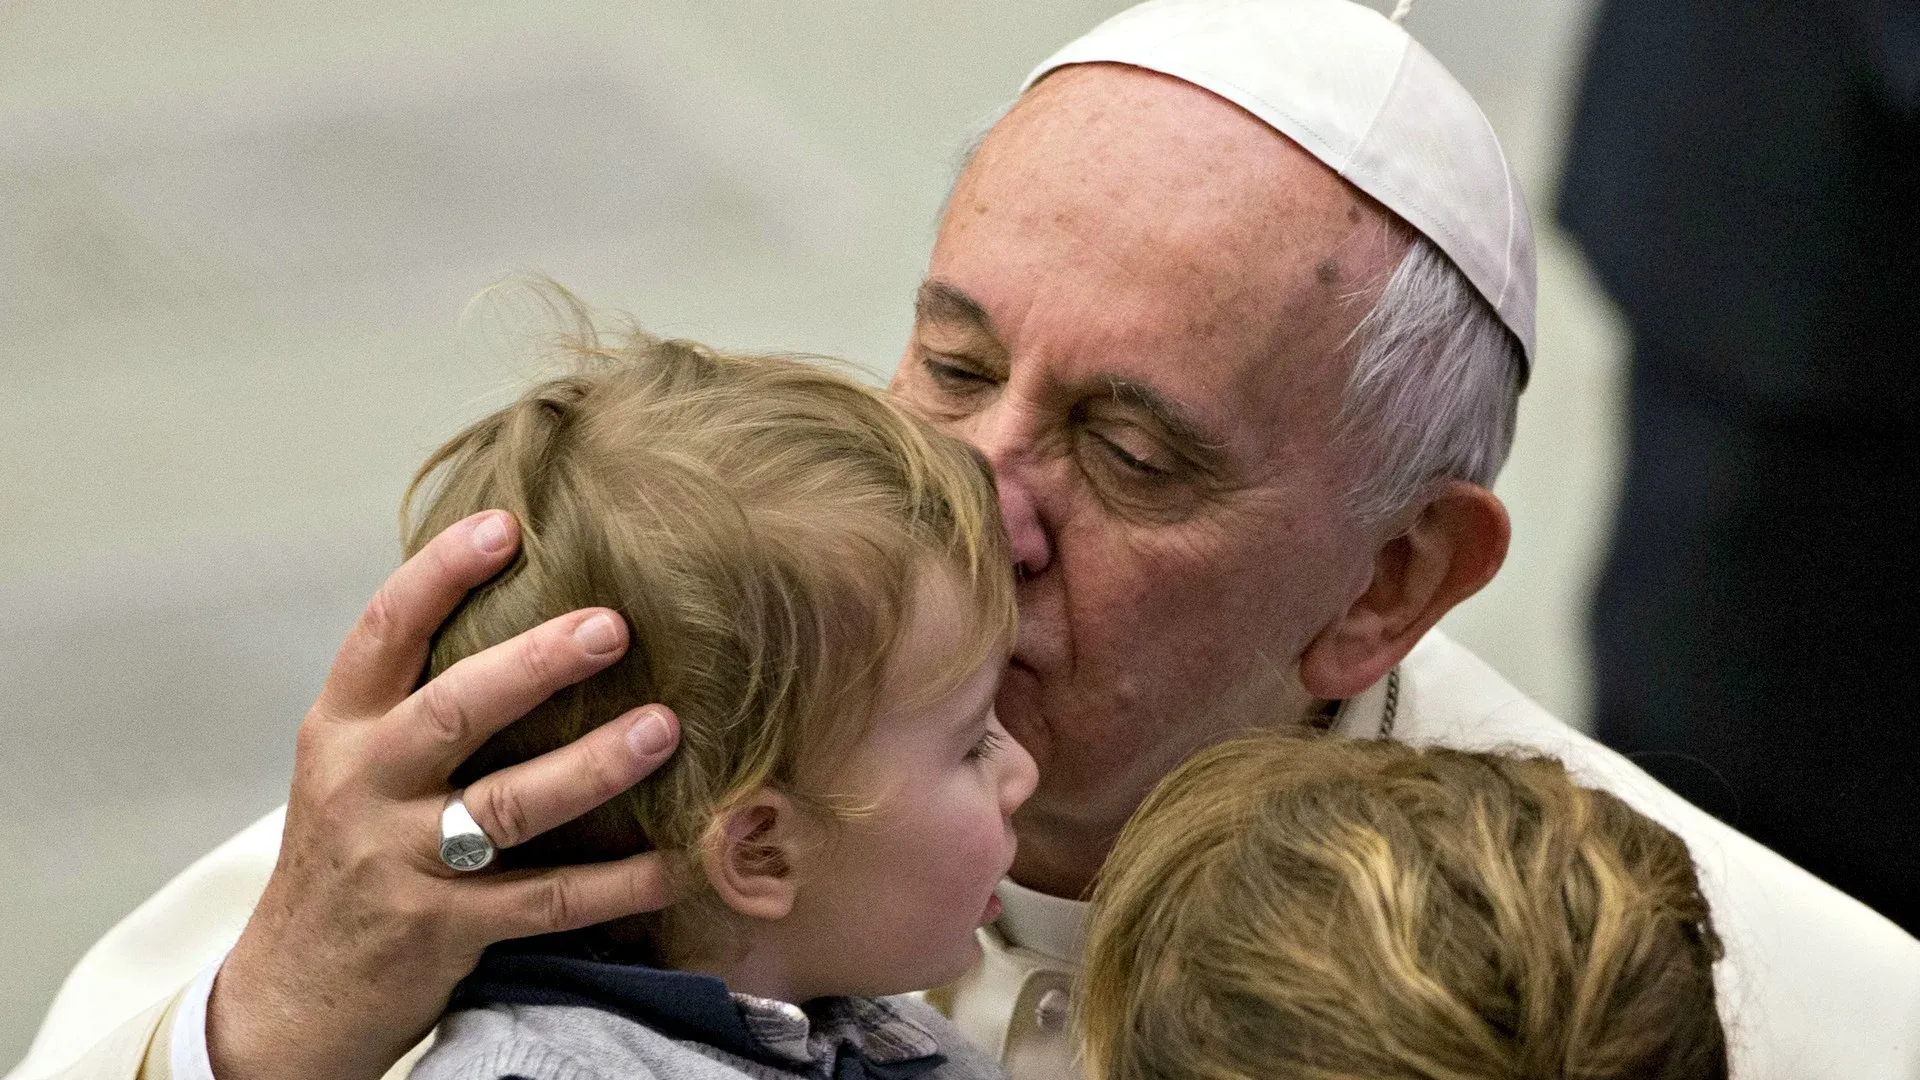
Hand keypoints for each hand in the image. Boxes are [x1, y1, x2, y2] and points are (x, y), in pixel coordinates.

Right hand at [208, 510, 681, 1079]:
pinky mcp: (441, 929)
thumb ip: (412, 697)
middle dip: (536, 664)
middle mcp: (364, 786)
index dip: (441, 573)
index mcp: (339, 729)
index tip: (507, 526)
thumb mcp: (350, 763)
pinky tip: (671, 860)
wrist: (293, 991)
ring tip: (663, 729)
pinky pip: (543, 900)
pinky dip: (613, 884)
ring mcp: (400, 860)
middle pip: (454, 711)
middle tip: (612, 626)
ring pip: (507, 805)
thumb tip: (521, 603)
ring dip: (593, 766)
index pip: (384, 633)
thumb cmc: (345, 853)